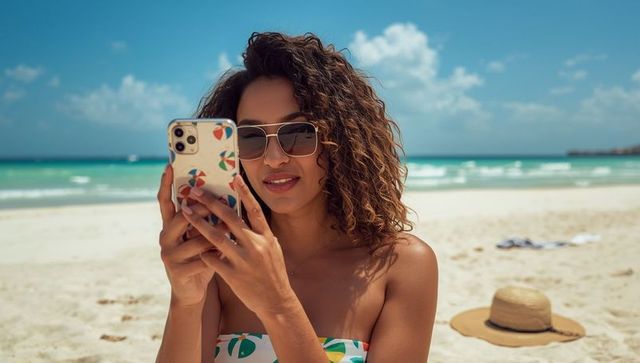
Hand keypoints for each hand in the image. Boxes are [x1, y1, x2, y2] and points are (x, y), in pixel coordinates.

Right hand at [157, 164, 229, 306]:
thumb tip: (222, 193)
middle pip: (181, 217)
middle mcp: (165, 238)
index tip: (170, 166)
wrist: (191, 292)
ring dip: (214, 234)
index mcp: (169, 226)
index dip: (166, 184)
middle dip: (200, 209)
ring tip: (231, 229)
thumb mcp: (199, 236)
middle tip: (216, 201)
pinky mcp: (178, 272)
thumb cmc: (200, 258)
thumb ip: (205, 219)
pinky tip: (227, 253)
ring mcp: (169, 255)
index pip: (165, 201)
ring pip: (195, 239)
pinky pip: (202, 259)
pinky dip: (216, 255)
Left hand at [182, 174, 297, 316]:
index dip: (244, 192)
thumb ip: (260, 233)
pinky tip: (193, 246)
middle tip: (196, 191)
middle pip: (230, 218)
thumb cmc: (274, 274)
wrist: (277, 302)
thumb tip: (249, 215)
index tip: (233, 177)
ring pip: (216, 237)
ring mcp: (243, 260)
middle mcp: (255, 245)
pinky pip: (212, 259)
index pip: (254, 210)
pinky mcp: (233, 275)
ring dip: (198, 223)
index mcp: (266, 237)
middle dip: (211, 203)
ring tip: (185, 212)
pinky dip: (203, 251)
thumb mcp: (273, 249)